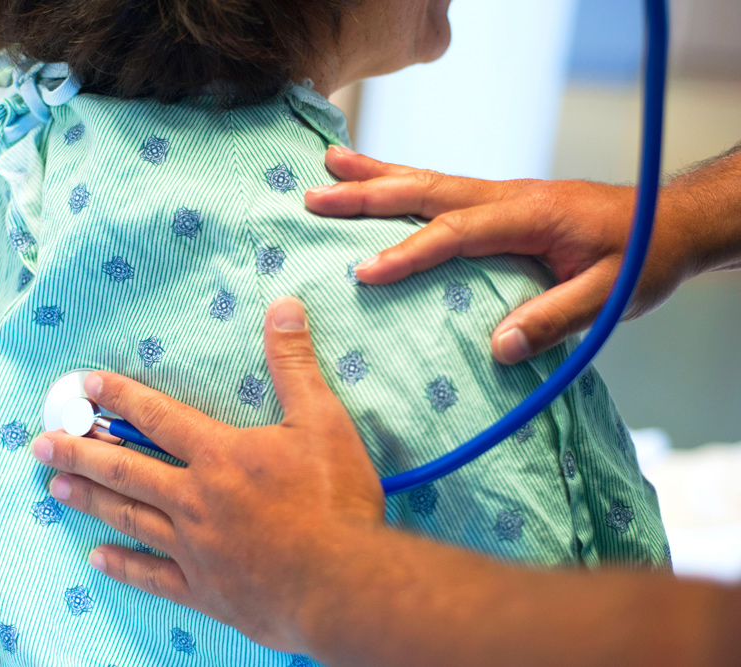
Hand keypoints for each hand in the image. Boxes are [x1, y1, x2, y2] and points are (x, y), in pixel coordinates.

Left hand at [30, 297, 384, 652]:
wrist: (343, 582)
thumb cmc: (333, 498)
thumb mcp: (322, 419)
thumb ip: (295, 363)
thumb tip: (283, 307)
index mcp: (220, 455)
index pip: (159, 417)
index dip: (120, 397)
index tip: (84, 386)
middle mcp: (196, 499)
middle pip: (128, 469)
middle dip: (81, 451)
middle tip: (42, 443)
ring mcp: (195, 548)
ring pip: (130, 517)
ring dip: (91, 498)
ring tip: (55, 486)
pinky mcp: (205, 590)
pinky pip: (153, 577)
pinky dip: (123, 565)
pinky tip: (97, 559)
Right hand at [306, 147, 698, 363]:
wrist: (667, 221)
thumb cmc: (640, 257)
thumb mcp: (609, 296)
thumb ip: (555, 319)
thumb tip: (497, 348)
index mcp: (529, 217)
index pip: (456, 233)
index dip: (408, 252)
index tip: (363, 272)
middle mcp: (507, 197)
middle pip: (426, 190)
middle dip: (368, 193)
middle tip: (315, 195)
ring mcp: (501, 194)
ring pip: (428, 180)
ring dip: (377, 175)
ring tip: (330, 164)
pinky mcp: (500, 202)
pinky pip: (442, 187)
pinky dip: (404, 181)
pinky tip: (381, 182)